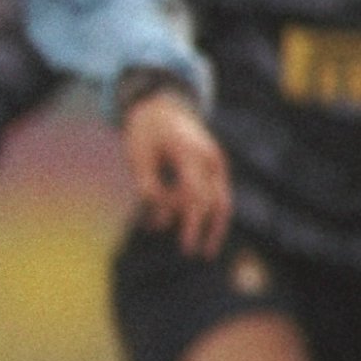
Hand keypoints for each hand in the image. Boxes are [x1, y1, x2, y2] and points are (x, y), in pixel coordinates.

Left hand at [120, 86, 229, 255]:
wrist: (162, 106)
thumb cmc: (145, 132)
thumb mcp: (137, 156)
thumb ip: (147, 185)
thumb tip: (159, 220)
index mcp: (190, 154)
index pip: (196, 196)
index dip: (191, 223)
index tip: (185, 246)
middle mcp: (210, 159)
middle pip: (216, 201)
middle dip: (204, 229)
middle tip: (192, 254)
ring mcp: (216, 162)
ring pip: (223, 200)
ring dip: (215, 226)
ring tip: (206, 252)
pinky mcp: (214, 167)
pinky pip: (216, 193)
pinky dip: (207, 212)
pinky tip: (194, 230)